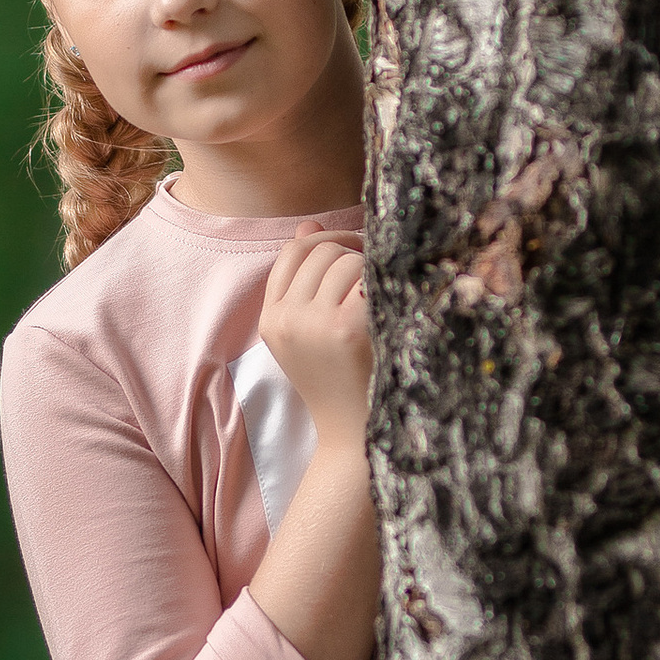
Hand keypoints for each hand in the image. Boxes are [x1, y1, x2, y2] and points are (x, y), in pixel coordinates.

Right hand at [259, 225, 370, 455]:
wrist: (352, 435)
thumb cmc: (340, 380)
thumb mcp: (308, 333)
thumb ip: (304, 281)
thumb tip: (308, 225)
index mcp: (271, 319)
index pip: (292, 253)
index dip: (324, 241)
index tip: (352, 252)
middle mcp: (286, 319)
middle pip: (320, 251)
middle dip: (353, 252)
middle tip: (376, 271)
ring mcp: (313, 323)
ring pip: (345, 261)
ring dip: (370, 270)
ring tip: (380, 298)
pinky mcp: (344, 329)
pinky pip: (366, 278)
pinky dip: (383, 285)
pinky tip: (388, 307)